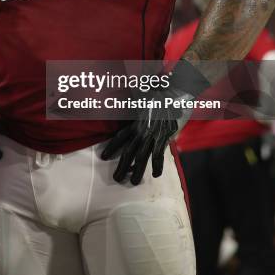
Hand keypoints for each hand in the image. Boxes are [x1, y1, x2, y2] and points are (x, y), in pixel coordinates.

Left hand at [101, 60, 208, 184]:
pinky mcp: (163, 138)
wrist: (171, 92)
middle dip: (122, 167)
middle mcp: (141, 131)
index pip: (120, 137)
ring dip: (137, 171)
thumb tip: (125, 109)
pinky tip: (155, 175)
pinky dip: (157, 165)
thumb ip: (134, 109)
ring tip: (133, 182)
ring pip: (141, 157)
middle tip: (116, 179)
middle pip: (128, 152)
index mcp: (135, 123)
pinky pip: (158, 155)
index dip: (111, 147)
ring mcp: (152, 136)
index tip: (103, 157)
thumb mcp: (141, 102)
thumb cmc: (156, 97)